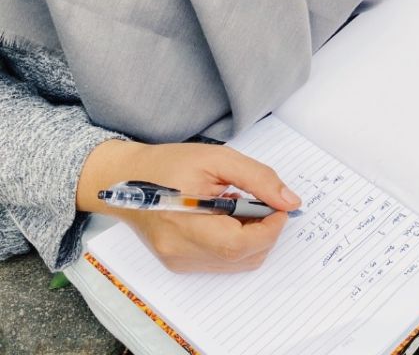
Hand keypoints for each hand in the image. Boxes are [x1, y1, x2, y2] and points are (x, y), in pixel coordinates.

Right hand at [79, 140, 300, 272]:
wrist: (125, 178)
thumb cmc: (169, 164)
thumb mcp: (218, 159)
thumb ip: (258, 179)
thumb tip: (290, 202)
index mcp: (184, 225)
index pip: (240, 245)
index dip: (270, 228)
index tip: (280, 207)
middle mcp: (180, 252)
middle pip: (243, 258)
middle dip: (266, 232)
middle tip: (264, 203)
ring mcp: (178, 261)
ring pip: (236, 263)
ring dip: (253, 239)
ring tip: (241, 207)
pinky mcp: (179, 263)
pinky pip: (222, 262)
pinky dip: (237, 243)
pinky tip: (228, 218)